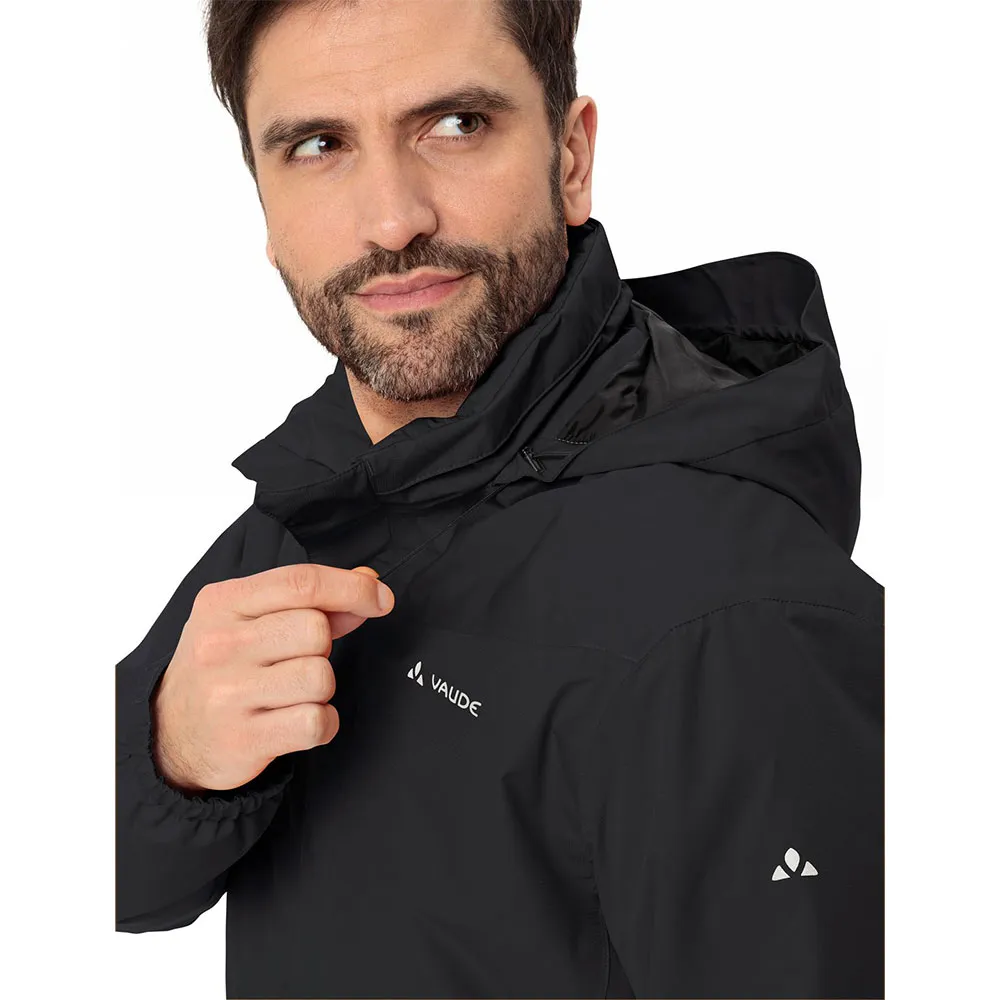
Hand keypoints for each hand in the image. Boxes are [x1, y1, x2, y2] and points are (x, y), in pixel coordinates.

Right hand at [150, 563, 392, 792]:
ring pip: (321, 677)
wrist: (171, 732)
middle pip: (316, 630)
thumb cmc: (222, 666)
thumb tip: (369, 583)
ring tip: (292, 692)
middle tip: (296, 660)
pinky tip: (297, 720)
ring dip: (321, 688)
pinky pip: (316, 722)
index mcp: (223, 602)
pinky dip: (322, 723)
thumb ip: (312, 602)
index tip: (380, 599)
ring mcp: (228, 693)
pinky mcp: (242, 738)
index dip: (352, 588)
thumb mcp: (251, 620)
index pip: (302, 582)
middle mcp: (220, 644)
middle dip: (323, 647)